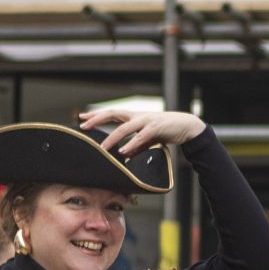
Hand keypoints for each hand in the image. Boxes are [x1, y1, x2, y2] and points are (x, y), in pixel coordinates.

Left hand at [79, 105, 205, 153]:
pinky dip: (132, 144)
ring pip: (125, 128)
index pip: (111, 113)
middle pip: (113, 114)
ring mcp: (146, 120)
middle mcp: (137, 116)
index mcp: (134, 116)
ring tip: (103, 148)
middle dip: (97, 119)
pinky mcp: (156, 128)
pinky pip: (141, 137)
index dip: (96, 115)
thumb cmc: (166, 131)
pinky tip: (124, 151)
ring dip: (113, 138)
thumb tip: (125, 156)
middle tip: (83, 125)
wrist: (186, 126)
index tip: (82, 118)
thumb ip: (136, 146)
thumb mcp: (148, 139)